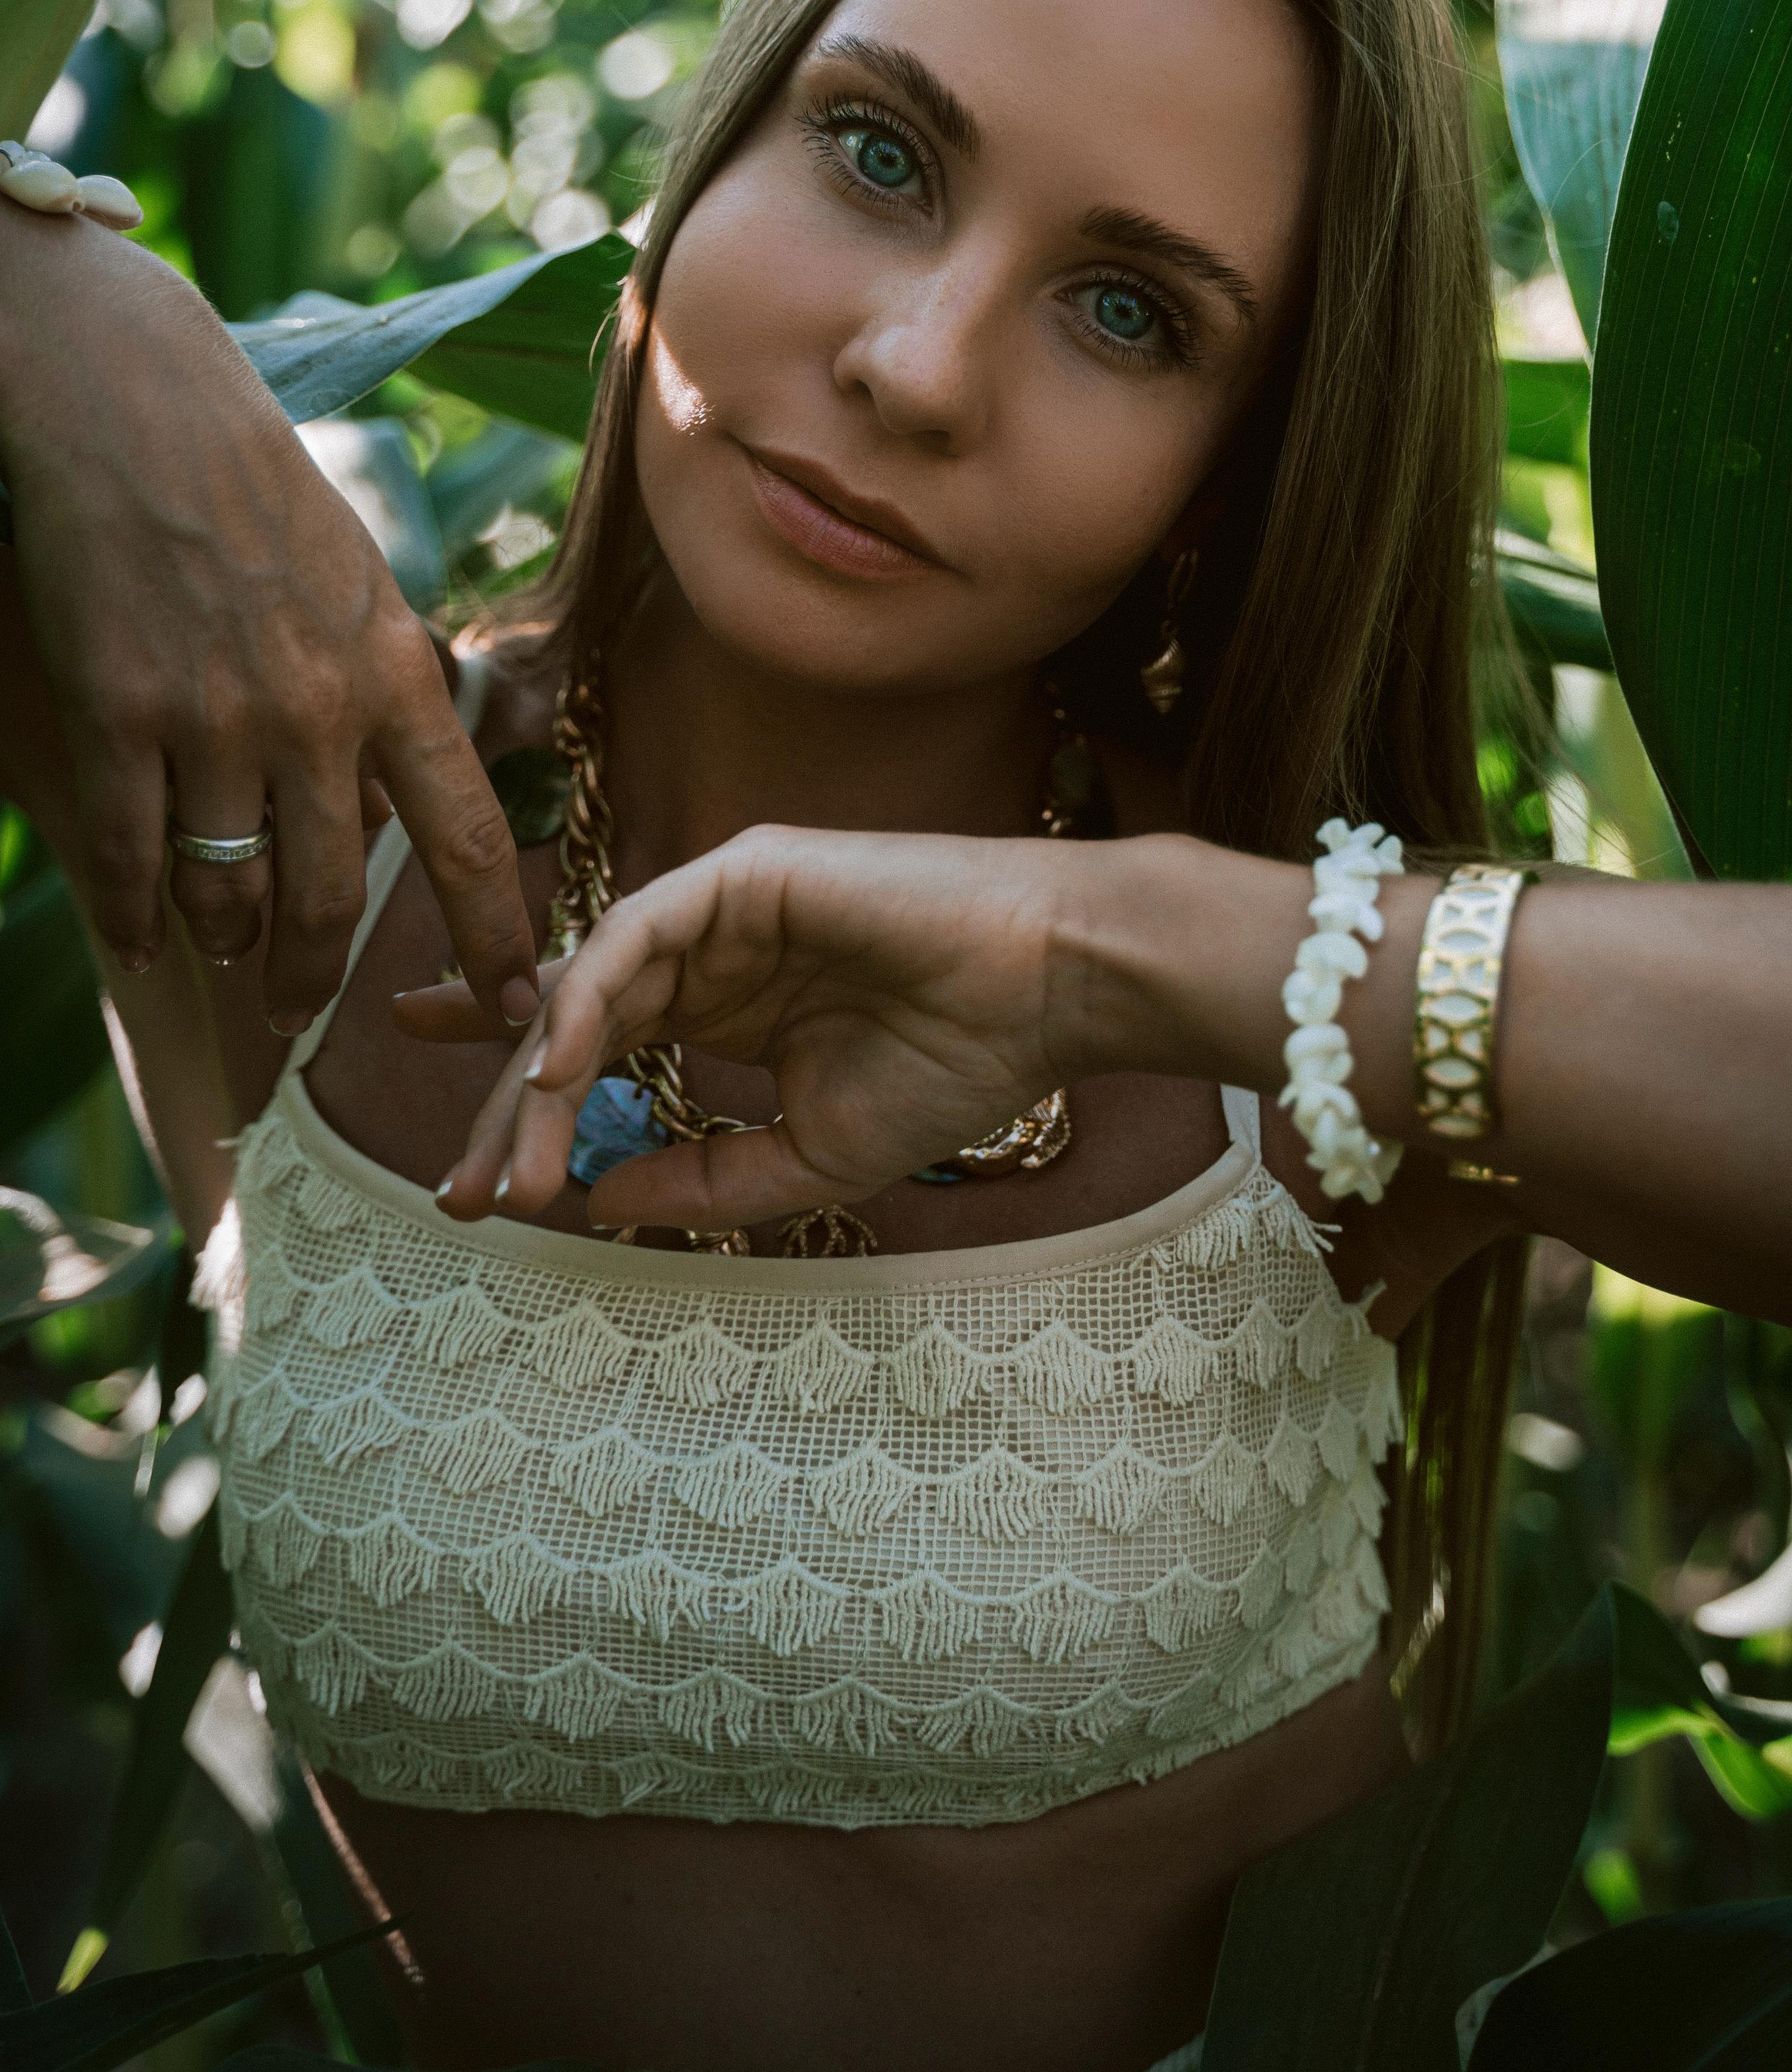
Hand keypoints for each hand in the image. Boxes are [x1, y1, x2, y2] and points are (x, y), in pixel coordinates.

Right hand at [0, 215, 539, 1033]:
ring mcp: (214, 717)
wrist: (137, 408)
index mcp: (396, 674)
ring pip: (228, 890)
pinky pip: (132, 857)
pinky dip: (136, 915)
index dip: (494, 937)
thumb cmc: (255, 491)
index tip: (517, 1005)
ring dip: (226, 942)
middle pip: (330, 898)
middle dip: (314, 976)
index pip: (466, 836)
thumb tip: (388, 802)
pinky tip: (144, 936)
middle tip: (301, 1012)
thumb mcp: (357, 587)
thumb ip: (380, 694)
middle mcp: (316, 709)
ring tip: (222, 950)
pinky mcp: (118, 714)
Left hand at [396, 825, 1102, 1230]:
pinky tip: (559, 1068)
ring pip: (590, 985)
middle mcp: (709, 952)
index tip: (461, 1166)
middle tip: (462, 1193)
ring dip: (539, 1077)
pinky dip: (587, 997)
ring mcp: (720, 904)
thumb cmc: (958, 1064)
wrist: (1049, 996)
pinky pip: (636, 933)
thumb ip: (705, 1179)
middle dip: (508, 1110)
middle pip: (571, 1022)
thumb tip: (597, 1202)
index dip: (517, 1090)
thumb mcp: (811, 1158)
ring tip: (514, 1164)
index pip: (592, 1041)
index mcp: (725, 1007)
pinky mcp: (741, 869)